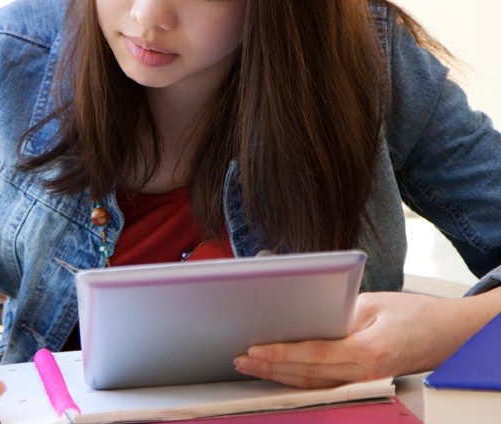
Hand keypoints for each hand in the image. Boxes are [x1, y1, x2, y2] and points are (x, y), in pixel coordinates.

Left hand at [232, 291, 493, 388]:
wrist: (448, 335)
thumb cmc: (413, 314)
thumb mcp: (373, 302)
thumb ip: (336, 310)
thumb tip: (297, 305)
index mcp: (369, 350)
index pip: (315, 355)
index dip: (282, 354)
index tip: (255, 349)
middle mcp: (365, 373)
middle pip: (308, 374)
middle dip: (270, 367)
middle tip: (240, 358)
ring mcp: (364, 383)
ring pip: (313, 384)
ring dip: (278, 376)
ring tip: (249, 366)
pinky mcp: (361, 383)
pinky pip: (324, 385)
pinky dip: (296, 380)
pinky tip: (275, 373)